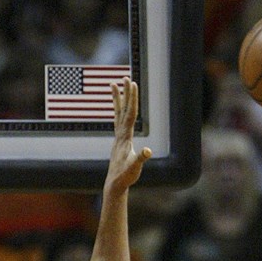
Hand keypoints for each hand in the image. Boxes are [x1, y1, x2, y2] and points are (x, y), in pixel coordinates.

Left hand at [105, 77, 151, 193]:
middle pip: (123, 110)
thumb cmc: (126, 176)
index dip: (132, 99)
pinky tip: (119, 107)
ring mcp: (118, 137)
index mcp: (125, 137)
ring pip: (118, 113)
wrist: (114, 183)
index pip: (130, 114)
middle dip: (125, 93)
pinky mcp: (119, 141)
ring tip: (114, 84)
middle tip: (125, 77)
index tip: (132, 85)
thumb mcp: (135, 167)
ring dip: (117, 99)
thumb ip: (141, 159)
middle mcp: (120, 134)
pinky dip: (118, 111)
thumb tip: (148, 151)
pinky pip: (118, 121)